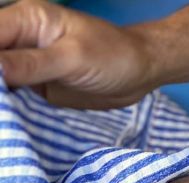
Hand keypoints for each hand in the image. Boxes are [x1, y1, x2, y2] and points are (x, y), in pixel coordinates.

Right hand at [0, 0, 154, 107]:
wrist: (140, 72)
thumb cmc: (114, 56)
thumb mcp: (73, 58)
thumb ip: (32, 63)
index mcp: (25, 20)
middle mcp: (20, 40)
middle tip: (4, 110)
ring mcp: (27, 64)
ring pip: (0, 80)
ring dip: (2, 100)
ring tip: (7, 120)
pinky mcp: (37, 85)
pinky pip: (15, 96)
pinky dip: (11, 108)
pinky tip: (12, 122)